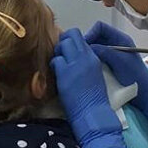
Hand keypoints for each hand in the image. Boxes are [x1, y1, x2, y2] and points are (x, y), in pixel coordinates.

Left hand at [51, 28, 129, 147]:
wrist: (93, 112)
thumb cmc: (94, 97)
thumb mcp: (94, 73)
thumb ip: (85, 61)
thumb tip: (73, 54)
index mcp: (93, 57)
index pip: (80, 36)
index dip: (71, 40)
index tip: (67, 49)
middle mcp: (85, 57)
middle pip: (71, 35)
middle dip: (63, 41)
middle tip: (61, 54)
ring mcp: (75, 64)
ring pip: (62, 44)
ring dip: (57, 52)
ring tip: (59, 65)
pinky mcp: (66, 73)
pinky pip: (55, 60)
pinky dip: (54, 65)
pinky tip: (56, 73)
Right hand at [85, 21, 147, 127]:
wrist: (143, 93)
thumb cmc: (134, 75)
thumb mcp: (119, 60)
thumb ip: (104, 51)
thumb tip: (87, 46)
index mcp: (120, 38)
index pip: (100, 27)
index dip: (91, 33)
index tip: (84, 45)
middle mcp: (114, 43)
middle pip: (96, 36)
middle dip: (88, 43)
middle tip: (81, 53)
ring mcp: (111, 53)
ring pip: (95, 47)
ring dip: (88, 52)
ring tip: (83, 60)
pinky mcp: (108, 63)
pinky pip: (96, 57)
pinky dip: (91, 59)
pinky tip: (88, 66)